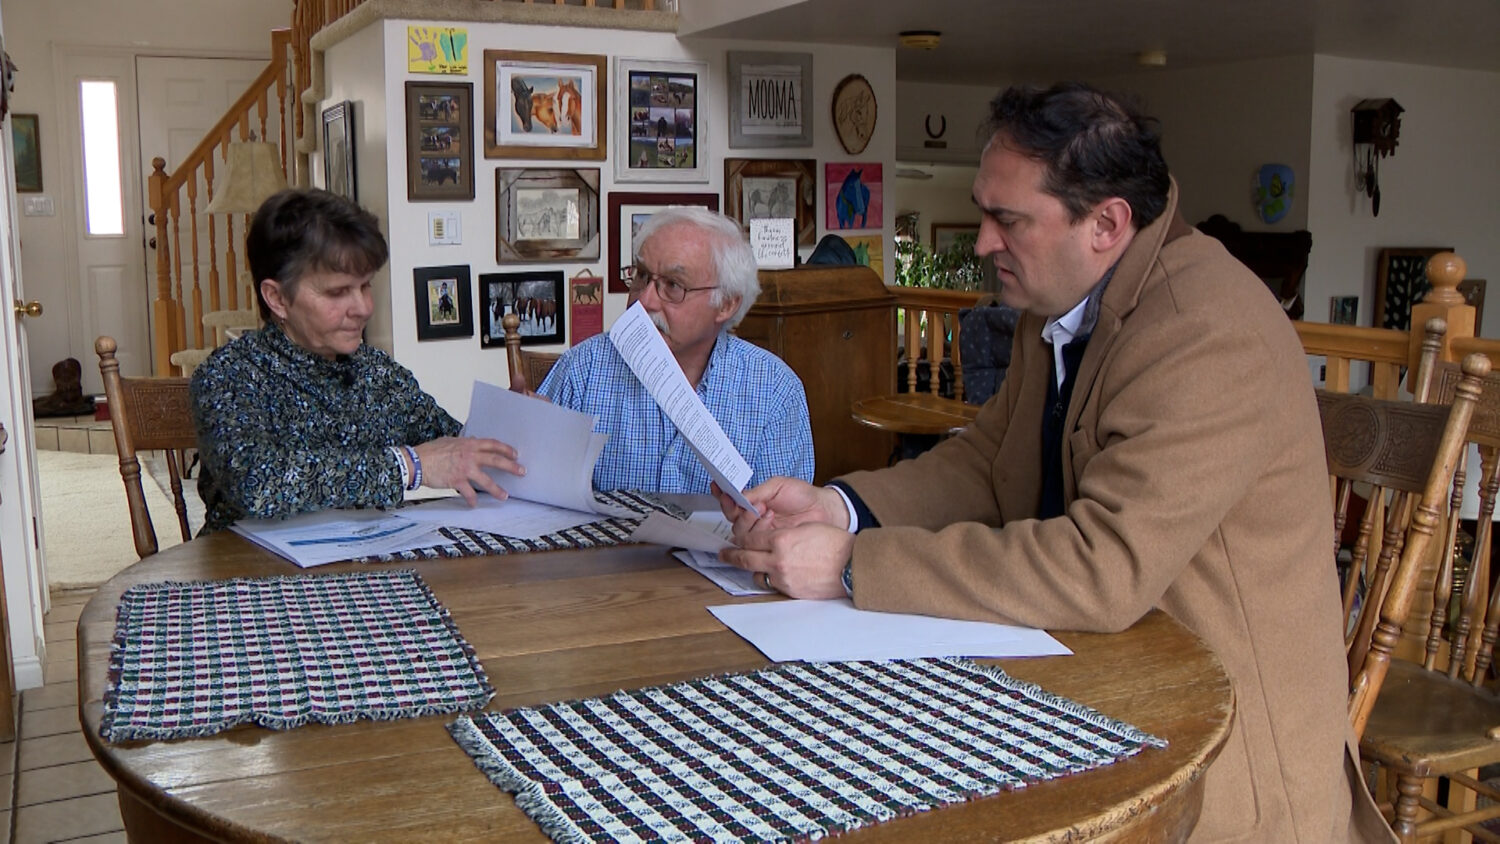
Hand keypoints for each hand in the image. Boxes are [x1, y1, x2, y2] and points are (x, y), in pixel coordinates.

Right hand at [413, 436, 523, 505]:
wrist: (417, 462)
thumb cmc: (431, 451)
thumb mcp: (450, 441)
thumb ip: (463, 443)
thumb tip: (473, 441)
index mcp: (469, 444)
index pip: (492, 444)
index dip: (505, 449)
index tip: (515, 454)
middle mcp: (469, 455)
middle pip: (496, 460)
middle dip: (511, 466)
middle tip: (522, 471)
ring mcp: (464, 469)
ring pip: (486, 480)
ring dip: (497, 489)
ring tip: (505, 496)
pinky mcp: (457, 481)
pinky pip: (469, 493)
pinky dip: (472, 500)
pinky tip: (475, 504)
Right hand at [713, 477, 847, 546]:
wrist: (825, 511)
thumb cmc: (803, 495)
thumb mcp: (779, 485)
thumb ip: (758, 491)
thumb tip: (739, 497)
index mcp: (754, 502)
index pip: (732, 501)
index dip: (723, 495)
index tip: (718, 487)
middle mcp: (754, 518)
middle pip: (732, 520)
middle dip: (738, 511)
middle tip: (753, 505)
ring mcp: (761, 532)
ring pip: (740, 533)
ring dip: (750, 521)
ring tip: (768, 511)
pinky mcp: (770, 544)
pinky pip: (754, 543)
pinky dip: (759, 531)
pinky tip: (771, 520)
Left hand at [719, 523, 852, 599]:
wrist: (851, 565)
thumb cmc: (835, 543)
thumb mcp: (806, 528)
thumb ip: (783, 533)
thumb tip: (769, 537)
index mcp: (781, 540)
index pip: (750, 539)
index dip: (742, 537)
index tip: (736, 538)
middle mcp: (778, 561)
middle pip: (745, 558)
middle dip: (731, 556)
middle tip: (722, 554)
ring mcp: (784, 578)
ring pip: (757, 575)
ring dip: (752, 569)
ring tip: (750, 566)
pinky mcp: (791, 592)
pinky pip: (774, 585)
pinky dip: (771, 578)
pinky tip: (774, 574)